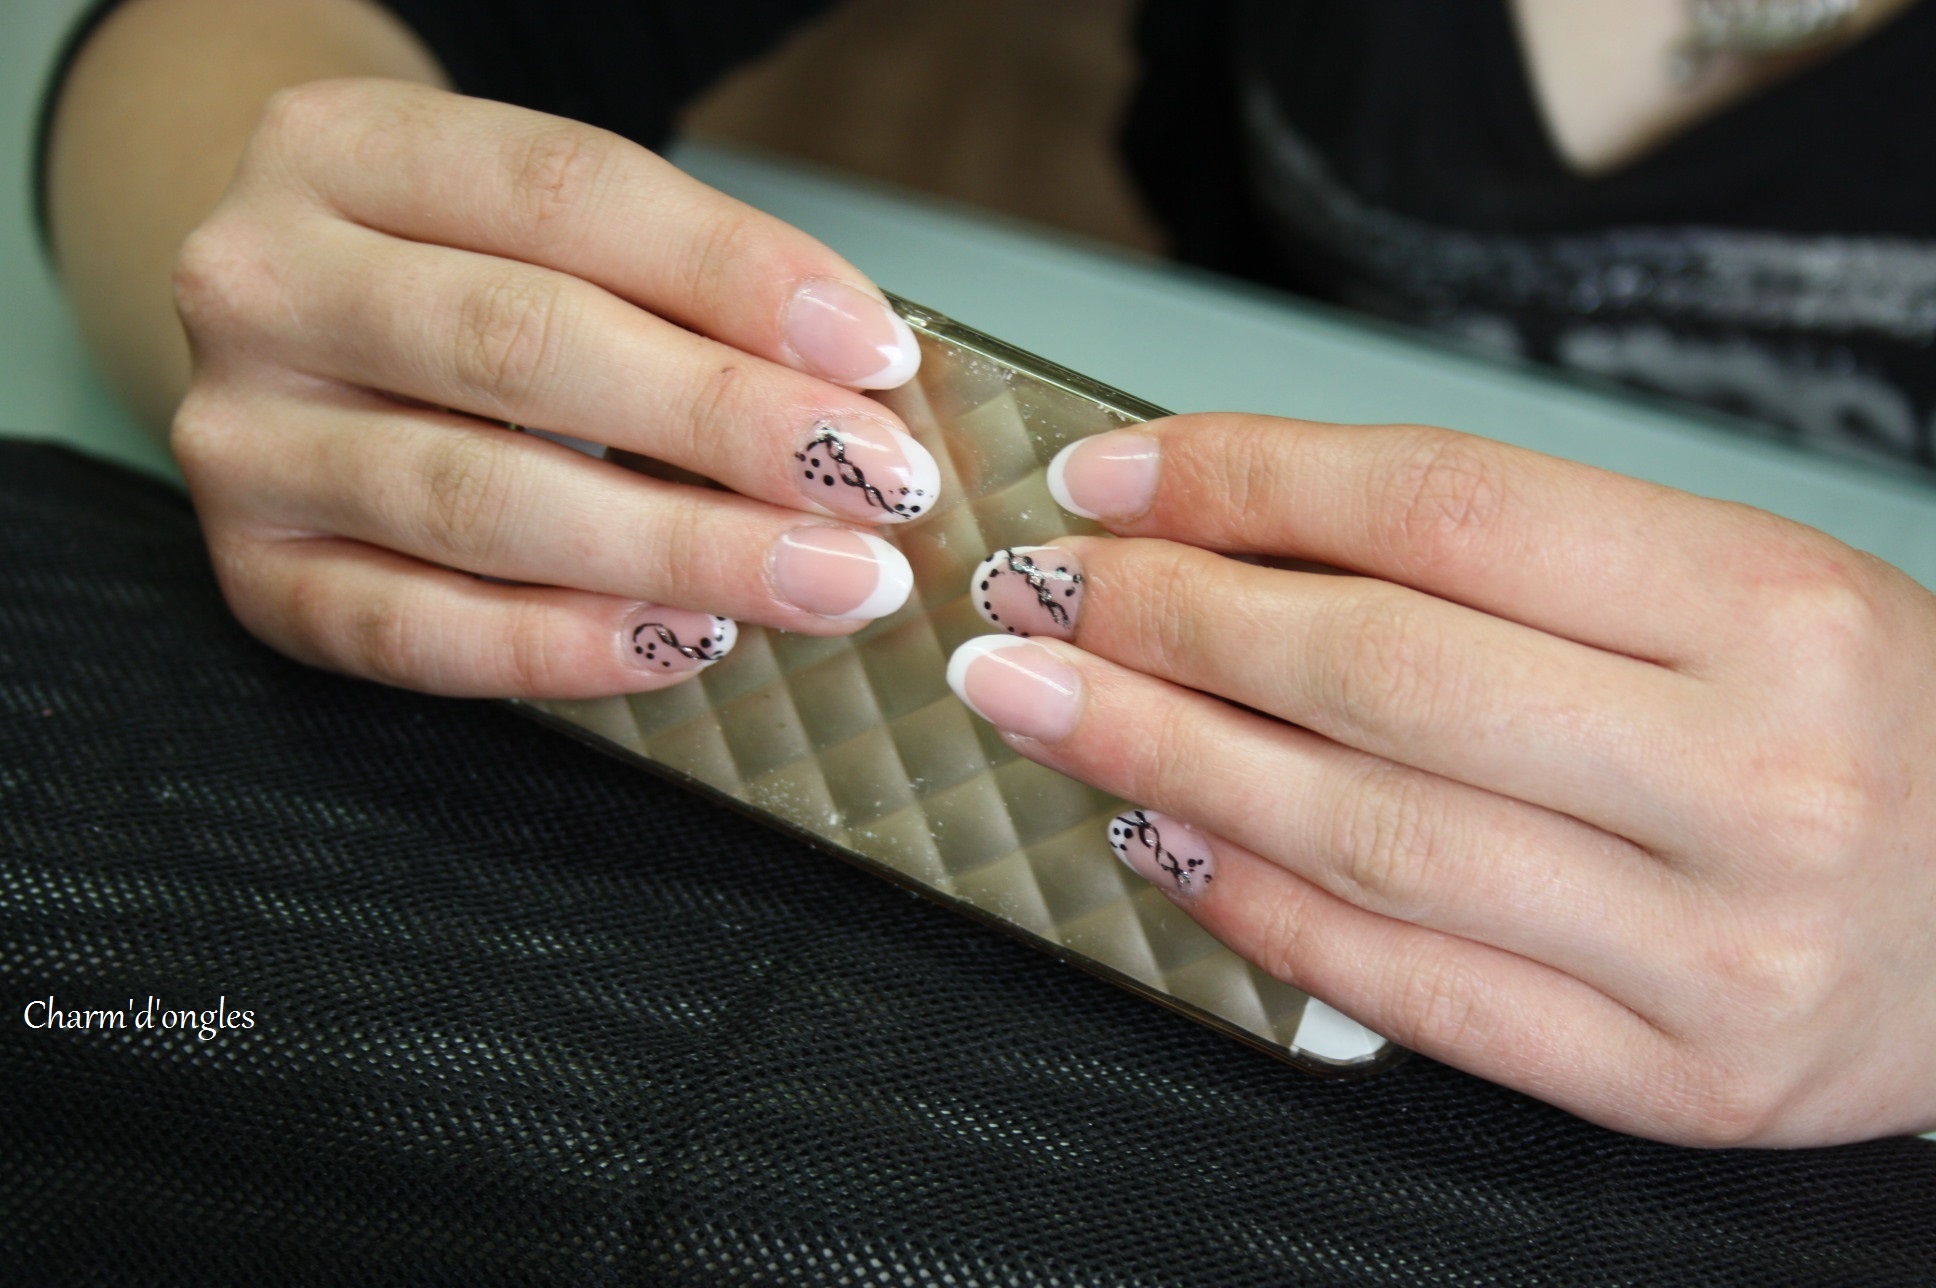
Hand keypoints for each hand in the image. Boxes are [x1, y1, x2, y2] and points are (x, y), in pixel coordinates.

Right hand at [171, 79, 933, 696]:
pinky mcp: (255, 576)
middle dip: (729, 423)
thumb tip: (858, 393)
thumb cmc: (458, 272)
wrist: (288, 328)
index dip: (737, 276)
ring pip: (475, 500)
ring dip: (679, 550)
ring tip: (821, 578)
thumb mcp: (545, 224)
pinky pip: (414, 633)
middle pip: (523, 345)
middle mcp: (265, 280)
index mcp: (345, 147)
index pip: (569, 193)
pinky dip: (562, 649)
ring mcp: (242, 438)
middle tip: (877, 485)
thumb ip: (679, 286)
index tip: (876, 357)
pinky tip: (687, 642)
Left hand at [947, 414, 1935, 1145]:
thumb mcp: (1733, 592)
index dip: (1248, 483)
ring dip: (1166, 762)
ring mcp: (1713, 950)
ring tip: (1046, 706)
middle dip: (1167, 624)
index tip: (1109, 480)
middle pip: (1380, 671)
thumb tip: (1244, 540)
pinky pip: (1414, 990)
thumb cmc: (1855, 727)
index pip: (1448, 509)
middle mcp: (1751, 777)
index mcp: (1769, 608)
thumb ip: (1512, 568)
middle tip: (1033, 597)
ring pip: (1369, 836)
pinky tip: (1154, 842)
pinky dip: (1258, 911)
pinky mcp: (1674, 1083)